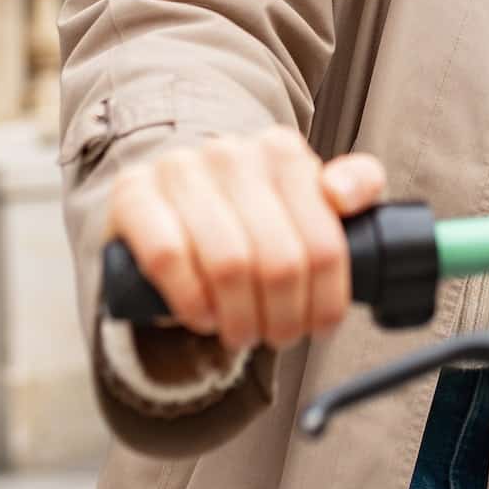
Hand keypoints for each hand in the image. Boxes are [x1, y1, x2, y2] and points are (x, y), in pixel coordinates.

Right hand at [105, 126, 386, 350]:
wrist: (170, 200)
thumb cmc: (248, 211)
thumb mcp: (306, 198)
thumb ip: (354, 186)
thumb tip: (343, 195)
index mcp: (282, 152)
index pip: (324, 244)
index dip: (325, 301)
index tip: (318, 326)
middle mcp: (232, 153)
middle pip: (280, 262)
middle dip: (283, 317)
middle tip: (276, 336)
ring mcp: (180, 170)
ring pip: (229, 264)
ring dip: (240, 317)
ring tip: (241, 332)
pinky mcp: (134, 195)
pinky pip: (168, 258)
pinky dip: (191, 301)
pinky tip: (202, 315)